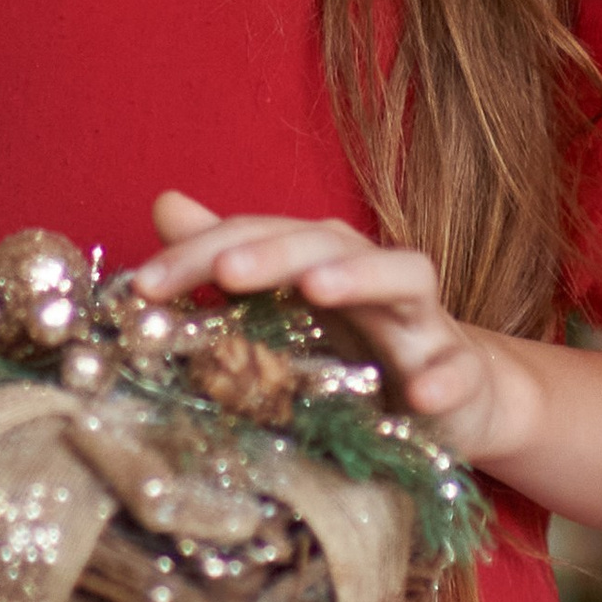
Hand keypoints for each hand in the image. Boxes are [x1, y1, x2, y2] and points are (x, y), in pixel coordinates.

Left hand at [138, 189, 516, 467]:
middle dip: (272, 252)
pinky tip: (419, 396)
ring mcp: (422, 321)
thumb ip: (229, 259)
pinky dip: (443, 377)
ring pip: (403, 278)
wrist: (459, 395)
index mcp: (322, 258)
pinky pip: (457, 369)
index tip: (142, 286)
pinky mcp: (459, 371)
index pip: (256, 237)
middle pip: (325, 243)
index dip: (198, 254)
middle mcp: (371, 276)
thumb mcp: (288, 308)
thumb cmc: (360, 346)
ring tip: (318, 288)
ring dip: (361, 277)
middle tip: (224, 269)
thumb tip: (165, 205)